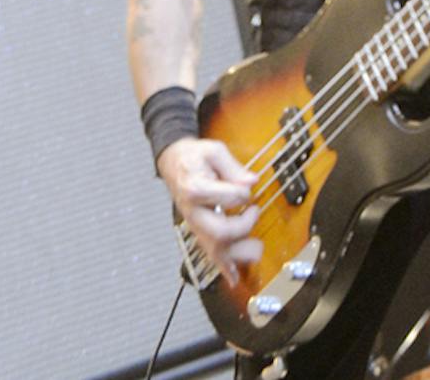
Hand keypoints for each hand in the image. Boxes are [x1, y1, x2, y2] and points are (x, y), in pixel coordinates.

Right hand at [160, 134, 260, 274]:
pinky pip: (210, 253)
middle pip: (218, 232)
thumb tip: (252, 182)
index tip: (250, 187)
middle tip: (255, 212)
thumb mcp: (213, 151)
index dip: (243, 193)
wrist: (174, 163)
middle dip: (243, 227)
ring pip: (214, 249)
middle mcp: (193, 212)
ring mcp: (195, 225)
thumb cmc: (194, 157)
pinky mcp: (198, 231)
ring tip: (256, 252)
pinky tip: (234, 278)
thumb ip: (233, 167)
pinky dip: (223, 267)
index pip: (227, 197)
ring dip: (237, 255)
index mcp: (196, 189)